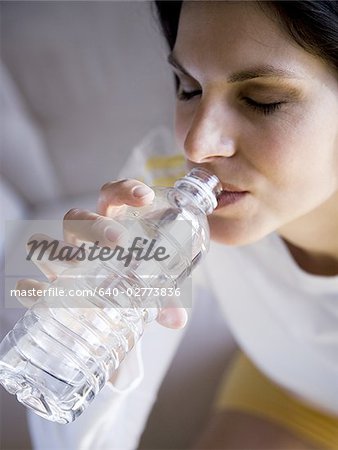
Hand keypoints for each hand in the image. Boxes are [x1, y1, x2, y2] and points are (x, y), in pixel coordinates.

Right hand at [16, 179, 187, 328]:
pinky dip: (30, 289)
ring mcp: (64, 264)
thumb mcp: (152, 288)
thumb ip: (165, 299)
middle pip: (77, 218)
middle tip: (120, 241)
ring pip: (47, 244)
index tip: (145, 198)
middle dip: (95, 226)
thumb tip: (176, 319)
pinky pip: (31, 286)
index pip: (111, 197)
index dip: (124, 191)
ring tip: (77, 266)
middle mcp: (83, 240)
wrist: (112, 313)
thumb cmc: (132, 287)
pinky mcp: (51, 290)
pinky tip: (36, 292)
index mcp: (111, 226)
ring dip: (57, 252)